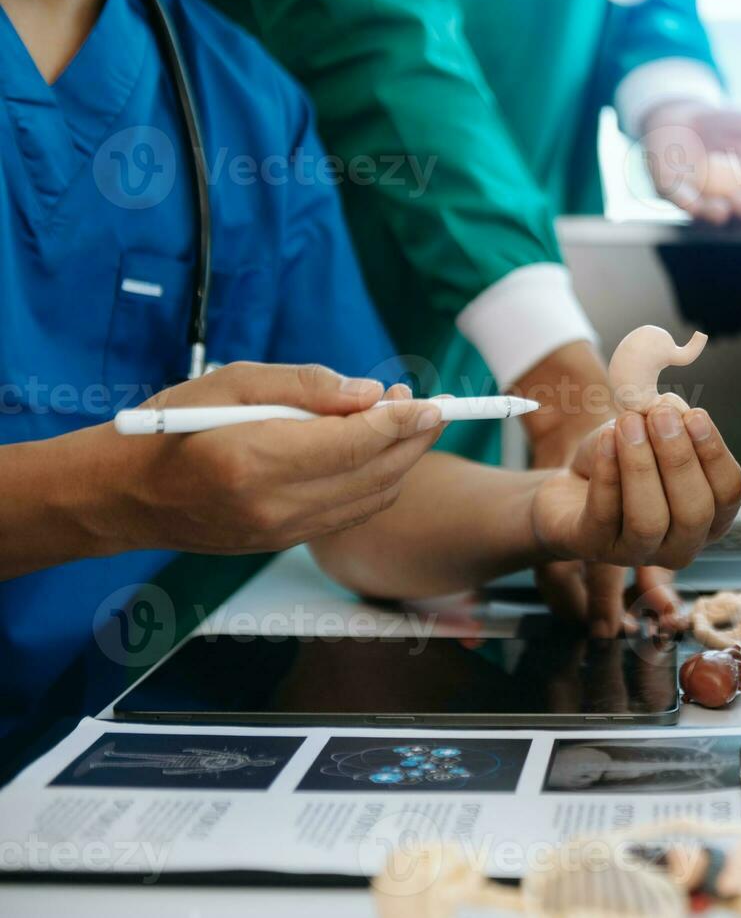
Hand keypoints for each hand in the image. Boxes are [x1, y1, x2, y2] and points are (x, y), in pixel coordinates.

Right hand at [103, 362, 443, 553]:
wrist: (127, 495)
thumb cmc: (172, 426)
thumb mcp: (232, 383)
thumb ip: (305, 386)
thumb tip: (369, 394)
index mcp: (255, 459)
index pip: (356, 443)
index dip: (402, 421)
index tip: (427, 401)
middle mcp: (273, 504)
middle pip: (376, 474)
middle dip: (412, 440)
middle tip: (424, 407)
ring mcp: (281, 531)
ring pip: (371, 499)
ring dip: (399, 462)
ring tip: (401, 424)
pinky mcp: (283, 543)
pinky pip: (350, 514)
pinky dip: (375, 485)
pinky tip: (373, 455)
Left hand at [531, 404, 740, 568]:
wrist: (570, 485)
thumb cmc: (622, 459)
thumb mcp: (650, 432)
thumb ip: (669, 420)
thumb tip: (674, 410)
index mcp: (710, 519)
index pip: (728, 494)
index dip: (714, 454)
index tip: (695, 415)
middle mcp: (680, 545)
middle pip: (694, 513)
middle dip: (679, 460)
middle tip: (661, 415)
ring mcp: (637, 554)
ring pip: (648, 521)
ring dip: (640, 467)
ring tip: (628, 422)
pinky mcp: (592, 548)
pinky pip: (604, 515)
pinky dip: (607, 472)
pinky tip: (606, 438)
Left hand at [640, 100, 740, 224]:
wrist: (688, 110)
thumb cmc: (735, 124)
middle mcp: (731, 201)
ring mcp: (702, 199)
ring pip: (711, 216)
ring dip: (717, 214)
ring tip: (721, 208)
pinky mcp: (674, 192)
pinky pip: (680, 202)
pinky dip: (688, 203)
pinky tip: (694, 202)